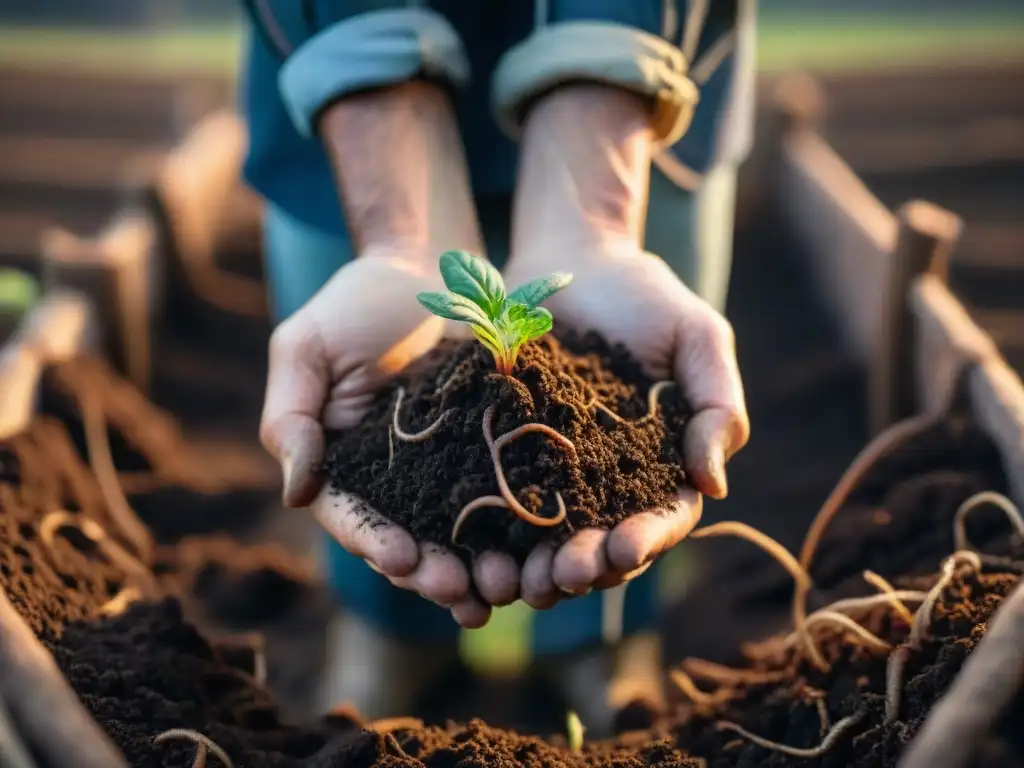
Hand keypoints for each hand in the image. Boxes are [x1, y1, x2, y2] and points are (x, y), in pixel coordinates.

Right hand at [262, 249, 496, 626]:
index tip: (400, 558)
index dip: (372, 542)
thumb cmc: (355, 304)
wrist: (431, 268)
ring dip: (475, 568)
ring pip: (457, 535)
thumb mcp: (305, 348)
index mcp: (341, 465)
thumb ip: (292, 415)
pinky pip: (504, 499)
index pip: (350, 516)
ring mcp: (445, 472)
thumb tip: (294, 492)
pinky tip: (536, 554)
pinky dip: (515, 531)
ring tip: (499, 588)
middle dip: (429, 571)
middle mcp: (393, 481)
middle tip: (456, 588)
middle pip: (406, 540)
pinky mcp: (492, 455)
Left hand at [494, 239, 747, 606]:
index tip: (627, 548)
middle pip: (600, 541)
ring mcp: (549, 472)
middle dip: (586, 565)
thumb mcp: (697, 339)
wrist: (570, 259)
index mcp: (658, 466)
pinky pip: (490, 500)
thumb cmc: (645, 296)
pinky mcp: (498, 454)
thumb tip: (714, 486)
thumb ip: (717, 405)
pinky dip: (483, 532)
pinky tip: (469, 549)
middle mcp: (605, 482)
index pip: (662, 517)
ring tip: (516, 580)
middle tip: (564, 575)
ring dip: (532, 566)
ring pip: (543, 537)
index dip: (647, 539)